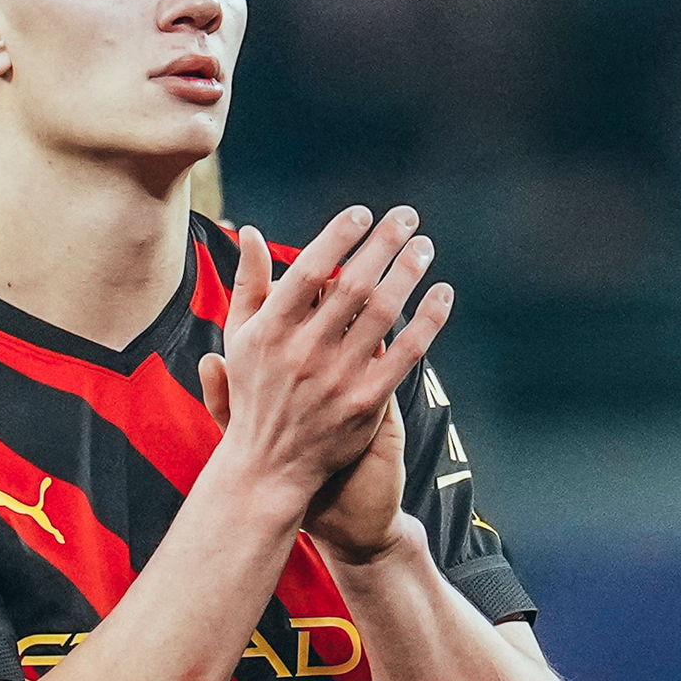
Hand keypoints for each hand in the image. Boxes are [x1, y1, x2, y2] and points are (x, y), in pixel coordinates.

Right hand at [198, 205, 449, 527]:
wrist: (269, 466)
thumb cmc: (254, 392)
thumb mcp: (238, 338)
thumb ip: (248, 284)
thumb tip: (253, 232)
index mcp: (270, 331)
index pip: (309, 270)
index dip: (338, 236)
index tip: (362, 213)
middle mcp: (303, 351)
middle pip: (352, 284)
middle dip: (383, 243)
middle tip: (406, 217)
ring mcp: (337, 378)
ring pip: (383, 313)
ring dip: (408, 273)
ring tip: (424, 247)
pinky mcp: (366, 403)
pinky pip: (406, 354)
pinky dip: (428, 321)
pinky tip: (442, 294)